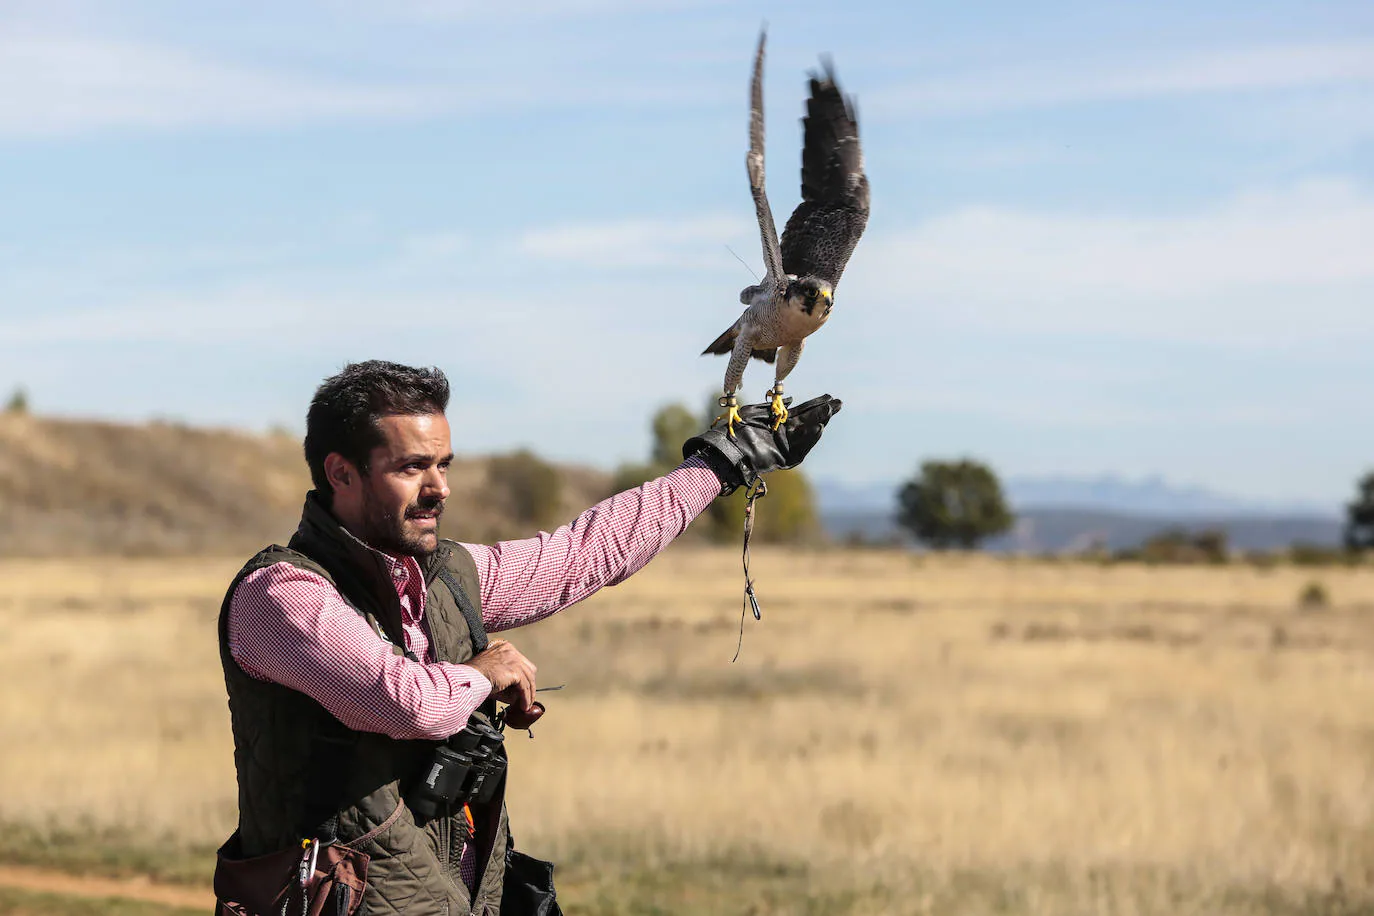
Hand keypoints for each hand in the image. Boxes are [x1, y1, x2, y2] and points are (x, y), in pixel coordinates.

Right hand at [467, 638, 537, 713]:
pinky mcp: (514, 671)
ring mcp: (513, 659)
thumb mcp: (491, 670)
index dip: (524, 676)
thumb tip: (517, 690)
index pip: (522, 662)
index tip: (525, 688)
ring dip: (529, 693)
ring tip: (526, 705)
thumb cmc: (474, 676)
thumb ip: (504, 674)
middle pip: (529, 669)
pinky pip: (524, 687)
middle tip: (528, 697)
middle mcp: (511, 650)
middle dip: (530, 684)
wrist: (468, 678)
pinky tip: (523, 706)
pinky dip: (526, 697)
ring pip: (528, 678)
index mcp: (504, 647)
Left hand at [683, 393, 842, 494]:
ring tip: (830, 411)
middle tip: (838, 403)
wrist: (728, 448)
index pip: (801, 412)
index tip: (828, 396)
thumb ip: (773, 406)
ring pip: (808, 433)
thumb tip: (791, 400)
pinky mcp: (785, 459)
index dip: (815, 404)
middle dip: (823, 412)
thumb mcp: (755, 411)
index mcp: (778, 423)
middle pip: (809, 421)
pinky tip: (819, 426)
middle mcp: (785, 434)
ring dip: (820, 422)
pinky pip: (801, 448)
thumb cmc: (737, 429)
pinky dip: (810, 438)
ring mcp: (786, 447)